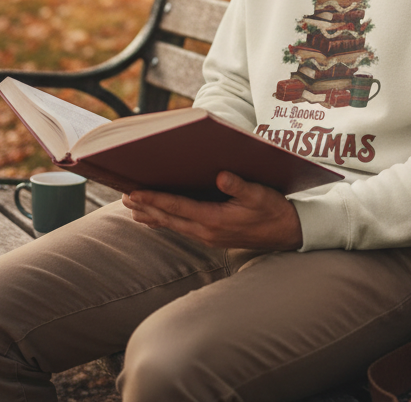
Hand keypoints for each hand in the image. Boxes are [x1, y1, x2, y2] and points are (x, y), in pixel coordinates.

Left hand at [121, 171, 302, 250]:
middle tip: (123, 197)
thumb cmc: (273, 211)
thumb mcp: (260, 194)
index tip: (134, 193)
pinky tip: (156, 219)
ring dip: (152, 216)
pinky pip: (181, 228)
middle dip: (145, 207)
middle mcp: (207, 231)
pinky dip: (165, 221)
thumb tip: (221, 175)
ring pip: (173, 225)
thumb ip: (239, 185)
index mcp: (215, 219)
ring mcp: (208, 236)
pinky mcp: (212, 236)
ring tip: (131, 208)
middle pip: (169, 218)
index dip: (155, 199)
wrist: (287, 234)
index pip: (177, 207)